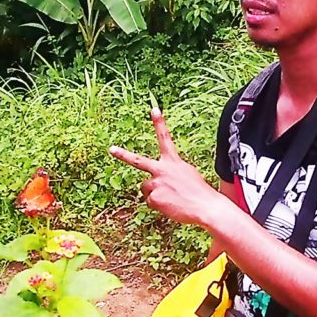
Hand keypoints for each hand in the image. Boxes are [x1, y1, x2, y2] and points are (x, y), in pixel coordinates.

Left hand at [109, 108, 221, 227]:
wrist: (204, 207)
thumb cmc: (199, 192)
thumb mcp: (187, 173)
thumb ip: (171, 171)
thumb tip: (160, 179)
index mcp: (173, 161)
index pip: (165, 138)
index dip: (159, 123)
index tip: (154, 109)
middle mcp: (162, 169)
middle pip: (138, 161)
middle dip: (123, 155)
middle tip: (112, 149)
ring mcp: (156, 183)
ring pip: (146, 188)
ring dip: (155, 193)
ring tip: (171, 198)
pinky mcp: (154, 198)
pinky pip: (150, 202)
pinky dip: (159, 206)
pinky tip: (171, 206)